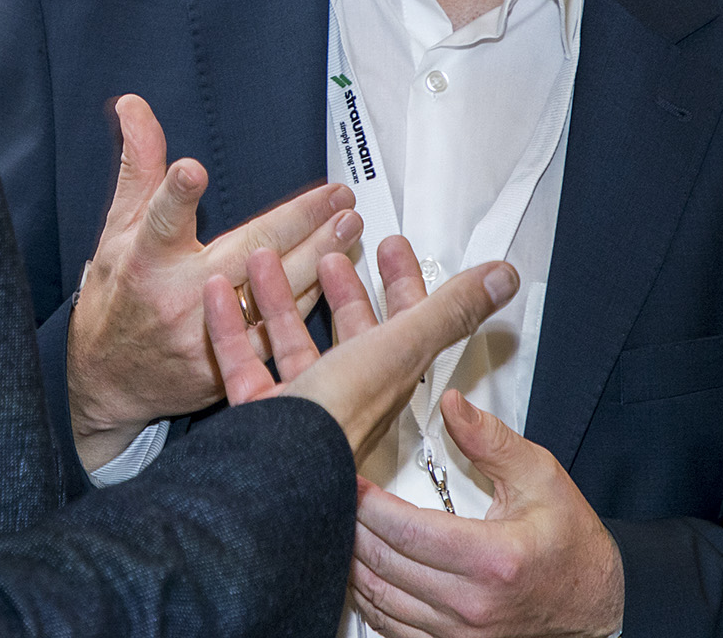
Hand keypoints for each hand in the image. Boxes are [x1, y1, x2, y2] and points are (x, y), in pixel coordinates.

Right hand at [68, 94, 362, 469]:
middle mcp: (178, 296)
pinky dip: (309, 299)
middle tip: (338, 196)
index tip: (192, 171)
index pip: (160, 218)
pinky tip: (336, 275)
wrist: (109, 379)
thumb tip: (133, 107)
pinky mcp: (228, 367)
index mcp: (146, 258)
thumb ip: (138, 166)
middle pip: (246, 253)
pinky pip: (278, 330)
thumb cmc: (118, 295)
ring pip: (274, 293)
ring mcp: (206, 334)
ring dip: (318, 257)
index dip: (175, 194)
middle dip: (298, 221)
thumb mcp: (117, 227)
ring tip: (350, 226)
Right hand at [205, 235, 517, 463]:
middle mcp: (347, 392)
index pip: (404, 320)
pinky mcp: (260, 415)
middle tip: (328, 250)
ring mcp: (302, 405)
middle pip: (347, 331)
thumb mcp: (399, 347)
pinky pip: (244, 362)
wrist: (272, 475)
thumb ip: (449, 310)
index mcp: (386, 376)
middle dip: (338, 286)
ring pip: (290, 342)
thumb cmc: (336, 421)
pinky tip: (221, 295)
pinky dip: (232, 326)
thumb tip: (502, 278)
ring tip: (265, 260)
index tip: (389, 246)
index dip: (401, 281)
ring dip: (279, 298)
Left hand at [348, 389, 623, 637]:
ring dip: (351, 562)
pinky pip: (390, 627)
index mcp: (493, 559)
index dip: (367, 504)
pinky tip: (360, 569)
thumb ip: (490, 439)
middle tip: (332, 494)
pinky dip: (368, 597)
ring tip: (339, 526)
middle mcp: (472, 604)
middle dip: (350, 526)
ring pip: (379, 599)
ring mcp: (460, 635)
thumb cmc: (570, 542)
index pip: (407, 531)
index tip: (346, 477)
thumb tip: (452, 403)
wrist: (596, 604)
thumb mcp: (540, 477)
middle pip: (385, 563)